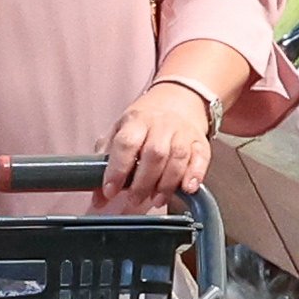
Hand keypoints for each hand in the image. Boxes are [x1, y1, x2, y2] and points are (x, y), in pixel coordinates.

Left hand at [101, 80, 211, 211]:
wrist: (180, 99)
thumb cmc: (146, 121)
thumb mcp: (121, 131)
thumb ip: (106, 162)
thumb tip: (98, 198)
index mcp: (136, 120)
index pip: (126, 144)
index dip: (117, 169)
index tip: (110, 190)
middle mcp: (161, 124)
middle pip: (154, 154)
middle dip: (142, 183)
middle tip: (134, 199)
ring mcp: (183, 133)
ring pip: (177, 158)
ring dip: (166, 184)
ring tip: (156, 199)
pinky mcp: (200, 142)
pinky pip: (200, 159)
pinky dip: (195, 175)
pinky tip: (186, 188)